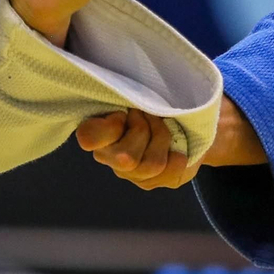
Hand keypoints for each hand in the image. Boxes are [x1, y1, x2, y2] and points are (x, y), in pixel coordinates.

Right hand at [75, 95, 266, 189]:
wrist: (185, 119)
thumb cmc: (157, 99)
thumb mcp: (144, 90)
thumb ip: (131, 94)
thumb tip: (133, 104)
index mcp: (98, 129)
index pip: (89, 137)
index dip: (110, 127)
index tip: (124, 114)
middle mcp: (109, 155)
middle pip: (126, 157)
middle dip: (146, 131)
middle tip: (149, 116)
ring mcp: (129, 173)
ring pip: (150, 165)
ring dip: (163, 140)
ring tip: (166, 128)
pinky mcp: (151, 183)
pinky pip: (169, 174)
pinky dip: (178, 157)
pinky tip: (177, 149)